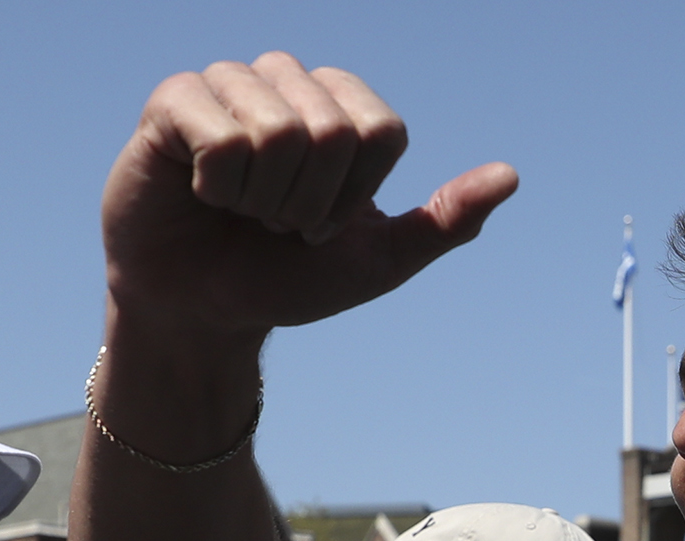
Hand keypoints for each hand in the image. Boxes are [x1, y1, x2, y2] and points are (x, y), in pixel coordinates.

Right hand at [102, 52, 516, 338]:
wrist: (202, 314)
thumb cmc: (283, 280)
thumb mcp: (377, 262)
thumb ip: (443, 223)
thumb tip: (510, 176)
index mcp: (340, 105)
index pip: (380, 132)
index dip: (354, 196)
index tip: (320, 224)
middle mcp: (287, 81)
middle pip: (334, 131)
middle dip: (308, 203)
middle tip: (275, 222)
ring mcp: (230, 85)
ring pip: (279, 132)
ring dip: (263, 199)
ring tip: (239, 209)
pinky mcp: (174, 103)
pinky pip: (221, 136)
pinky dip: (219, 187)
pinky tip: (203, 194)